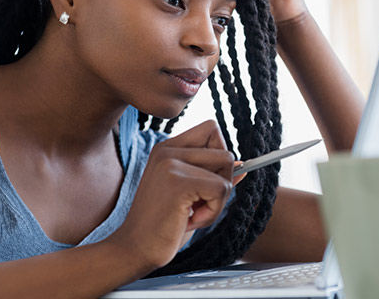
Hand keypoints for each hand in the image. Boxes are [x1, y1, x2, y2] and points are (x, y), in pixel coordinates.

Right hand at [107, 120, 238, 273]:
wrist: (135, 249)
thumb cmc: (163, 225)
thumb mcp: (192, 196)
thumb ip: (214, 177)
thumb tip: (243, 165)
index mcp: (167, 148)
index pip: (211, 129)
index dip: (219, 157)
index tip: (204, 183)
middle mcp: (167, 149)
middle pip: (225, 152)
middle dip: (222, 183)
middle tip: (197, 205)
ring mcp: (171, 163)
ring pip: (227, 169)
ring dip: (218, 200)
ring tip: (192, 213)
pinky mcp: (178, 182)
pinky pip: (221, 189)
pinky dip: (213, 212)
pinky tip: (190, 220)